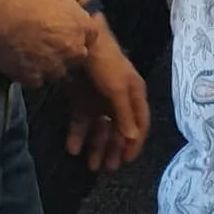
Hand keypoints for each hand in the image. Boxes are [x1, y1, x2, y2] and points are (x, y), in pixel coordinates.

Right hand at [0, 0, 96, 87]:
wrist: (2, 15)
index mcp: (84, 28)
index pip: (91, 36)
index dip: (80, 34)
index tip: (69, 32)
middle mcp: (74, 50)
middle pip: (77, 57)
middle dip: (68, 52)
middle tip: (53, 45)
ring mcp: (54, 67)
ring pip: (59, 73)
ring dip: (52, 67)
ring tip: (38, 57)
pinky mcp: (33, 78)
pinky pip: (37, 81)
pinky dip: (33, 75)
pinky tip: (25, 64)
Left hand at [66, 18, 148, 171]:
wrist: (81, 44)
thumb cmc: (106, 64)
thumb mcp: (118, 89)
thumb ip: (125, 114)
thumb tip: (132, 138)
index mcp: (135, 94)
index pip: (140, 123)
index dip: (135, 143)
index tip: (127, 161)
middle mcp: (119, 99)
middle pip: (119, 129)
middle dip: (114, 149)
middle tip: (108, 169)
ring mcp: (100, 100)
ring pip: (100, 128)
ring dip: (97, 146)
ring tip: (91, 165)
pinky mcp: (82, 100)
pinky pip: (82, 122)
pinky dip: (78, 135)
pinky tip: (73, 148)